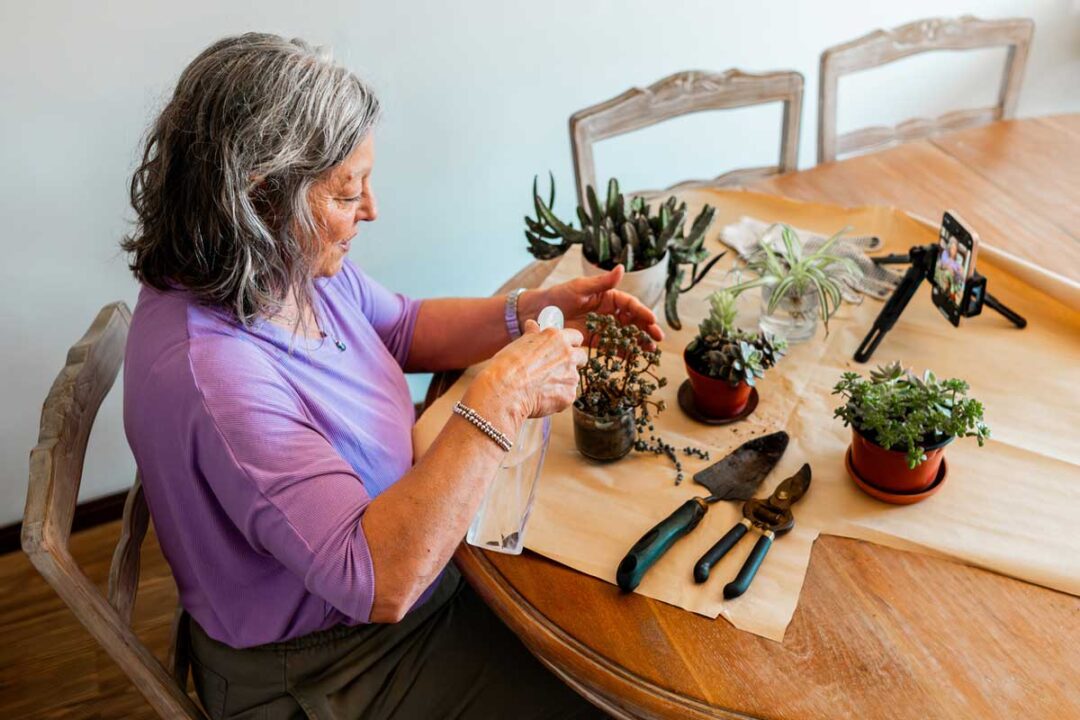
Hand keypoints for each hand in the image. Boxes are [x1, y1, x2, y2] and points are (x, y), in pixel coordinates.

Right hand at [466, 320, 586, 427]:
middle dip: (573, 363)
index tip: (564, 349)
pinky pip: (567, 396)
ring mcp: (571, 376)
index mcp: (557, 338)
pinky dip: (557, 398)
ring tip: (540, 387)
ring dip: (562, 382)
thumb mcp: (519, 344)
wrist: (504, 390)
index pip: (576, 337)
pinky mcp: (569, 395)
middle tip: (555, 369)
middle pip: (581, 357)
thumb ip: (532, 335)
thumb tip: (533, 324)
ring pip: (573, 378)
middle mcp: (569, 355)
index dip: (570, 344)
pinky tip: (540, 398)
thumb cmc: (507, 366)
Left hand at [530, 266, 663, 346]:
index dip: (641, 311)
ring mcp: (602, 327)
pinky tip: (633, 359)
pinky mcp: (594, 341)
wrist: (538, 314)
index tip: (651, 319)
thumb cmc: (558, 296)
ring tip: (651, 350)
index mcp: (607, 296)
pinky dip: (623, 352)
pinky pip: (611, 346)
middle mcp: (607, 312)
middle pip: (632, 320)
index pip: (629, 304)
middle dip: (646, 328)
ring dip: (638, 342)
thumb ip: (601, 283)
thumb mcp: (579, 288)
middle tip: (658, 338)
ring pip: (625, 335)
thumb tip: (622, 268)